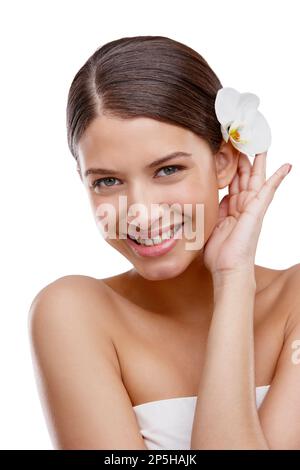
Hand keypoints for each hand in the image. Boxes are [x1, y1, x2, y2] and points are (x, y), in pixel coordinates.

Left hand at [203, 151, 291, 276]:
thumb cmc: (219, 253)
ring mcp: (252, 207)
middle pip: (245, 176)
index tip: (227, 152)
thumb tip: (217, 198)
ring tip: (260, 143)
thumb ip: (215, 210)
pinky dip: (278, 178)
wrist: (227, 269)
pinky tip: (286, 166)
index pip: (232, 183)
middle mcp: (243, 206)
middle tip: (242, 140)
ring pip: (256, 178)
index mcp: (231, 208)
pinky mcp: (257, 211)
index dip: (230, 167)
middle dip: (243, 158)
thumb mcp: (211, 226)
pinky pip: (269, 191)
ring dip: (258, 161)